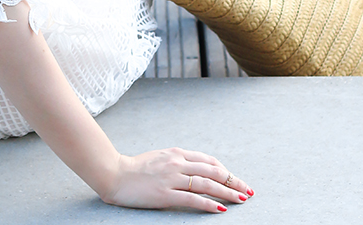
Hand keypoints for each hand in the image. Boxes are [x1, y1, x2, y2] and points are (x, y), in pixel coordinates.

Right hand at [101, 147, 252, 211]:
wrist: (115, 173)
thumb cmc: (135, 168)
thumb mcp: (159, 157)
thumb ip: (176, 161)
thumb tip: (195, 169)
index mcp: (176, 153)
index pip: (208, 160)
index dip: (225, 171)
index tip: (235, 179)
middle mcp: (177, 163)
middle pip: (212, 171)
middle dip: (232, 181)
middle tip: (247, 190)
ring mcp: (171, 178)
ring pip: (206, 184)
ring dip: (227, 192)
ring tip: (241, 200)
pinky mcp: (165, 193)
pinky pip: (192, 199)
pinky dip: (209, 204)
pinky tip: (220, 209)